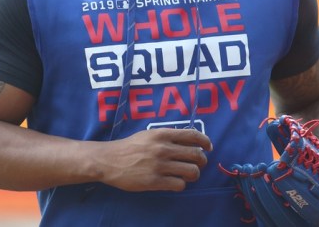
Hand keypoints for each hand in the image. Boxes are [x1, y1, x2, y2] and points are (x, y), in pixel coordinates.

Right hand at [97, 128, 211, 191]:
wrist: (109, 160)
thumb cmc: (130, 147)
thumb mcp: (149, 134)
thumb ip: (167, 137)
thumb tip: (188, 141)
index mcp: (163, 134)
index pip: (193, 135)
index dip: (205, 142)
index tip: (208, 148)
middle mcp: (163, 148)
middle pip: (196, 155)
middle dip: (202, 161)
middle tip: (198, 164)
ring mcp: (159, 166)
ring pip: (192, 171)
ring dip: (193, 174)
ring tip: (187, 175)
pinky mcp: (155, 181)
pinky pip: (179, 185)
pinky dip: (181, 184)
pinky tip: (174, 182)